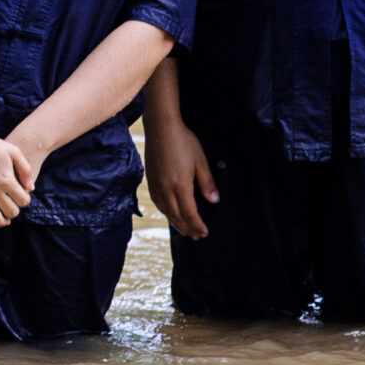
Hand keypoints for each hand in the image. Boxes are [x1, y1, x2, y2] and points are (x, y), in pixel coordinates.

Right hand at [0, 130, 30, 242]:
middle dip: (14, 212)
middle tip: (12, 208)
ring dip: (1, 222)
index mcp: (7, 180)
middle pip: (10, 211)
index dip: (25, 201)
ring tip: (3, 220)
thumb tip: (31, 188)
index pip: (23, 200)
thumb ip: (25, 170)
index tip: (22, 198)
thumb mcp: (14, 152)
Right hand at [144, 115, 218, 238]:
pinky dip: (165, 212)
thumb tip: (214, 200)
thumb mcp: (201, 161)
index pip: (189, 213)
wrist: (161, 128)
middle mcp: (165, 188)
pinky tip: (169, 213)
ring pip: (166, 211)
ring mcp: (156, 185)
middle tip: (196, 236)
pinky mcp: (150, 179)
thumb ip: (207, 182)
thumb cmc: (183, 141)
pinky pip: (157, 202)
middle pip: (177, 215)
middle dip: (187, 228)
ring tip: (184, 230)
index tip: (204, 233)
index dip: (197, 225)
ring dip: (176, 223)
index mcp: (180, 185)